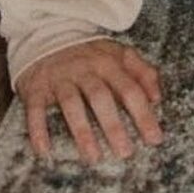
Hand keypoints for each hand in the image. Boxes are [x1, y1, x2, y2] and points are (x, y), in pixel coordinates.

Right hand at [17, 39, 163, 163]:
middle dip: (114, 126)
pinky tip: (44, 151)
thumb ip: (143, 72)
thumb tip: (157, 98)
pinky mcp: (37, 87)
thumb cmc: (91, 55)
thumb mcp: (119, 55)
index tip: (154, 139)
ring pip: (72, 105)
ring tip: (93, 157)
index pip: (130, 89)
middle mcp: (86, 69)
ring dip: (82, 132)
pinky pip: (36, 110)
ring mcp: (61, 78)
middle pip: (102, 98)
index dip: (143, 114)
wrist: (49, 35)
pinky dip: (39, 130)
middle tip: (125, 153)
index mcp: (109, 62)